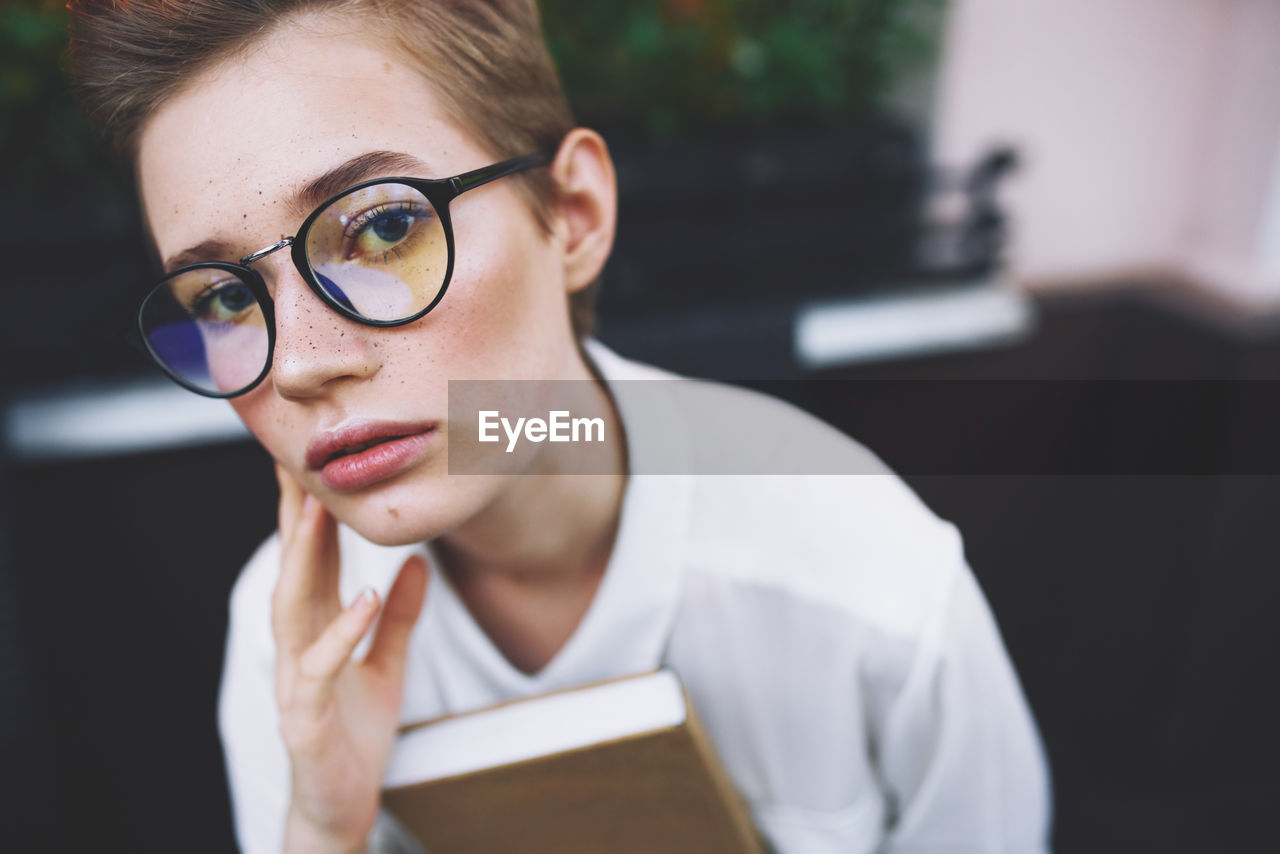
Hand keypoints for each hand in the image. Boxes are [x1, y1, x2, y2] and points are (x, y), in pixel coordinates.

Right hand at [272, 464, 428, 853]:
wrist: (340, 806)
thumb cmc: (354, 735)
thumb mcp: (387, 667)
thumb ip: (399, 618)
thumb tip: (417, 563)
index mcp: (315, 631)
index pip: (311, 559)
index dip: (311, 509)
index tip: (316, 457)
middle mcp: (297, 646)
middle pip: (293, 568)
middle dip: (293, 513)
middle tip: (298, 456)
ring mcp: (294, 680)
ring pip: (292, 606)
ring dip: (304, 555)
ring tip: (316, 507)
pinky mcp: (304, 717)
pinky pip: (318, 668)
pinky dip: (341, 631)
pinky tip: (364, 596)